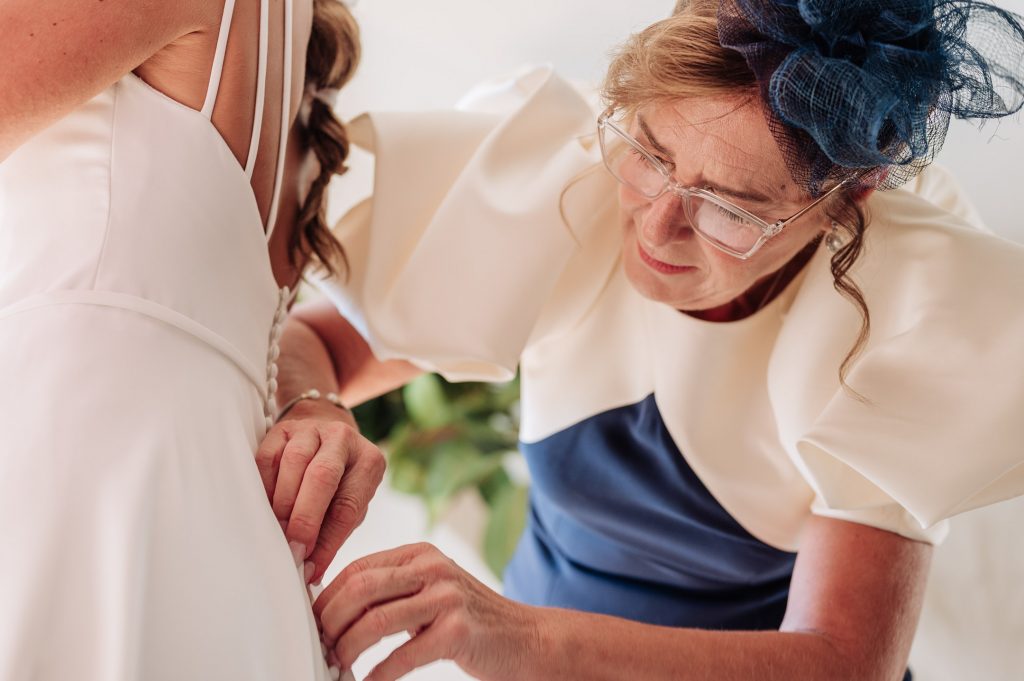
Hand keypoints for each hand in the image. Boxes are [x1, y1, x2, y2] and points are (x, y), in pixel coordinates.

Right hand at [255, 400, 385, 584]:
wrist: (324, 435)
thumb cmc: (340, 482)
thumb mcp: (348, 507)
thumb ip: (333, 533)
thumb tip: (309, 570)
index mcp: (369, 462)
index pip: (348, 505)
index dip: (328, 539)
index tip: (310, 565)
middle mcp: (344, 439)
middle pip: (323, 476)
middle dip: (305, 518)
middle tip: (292, 549)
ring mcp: (312, 430)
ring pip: (294, 462)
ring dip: (283, 503)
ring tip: (277, 530)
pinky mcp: (283, 429)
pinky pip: (268, 457)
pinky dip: (263, 486)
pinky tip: (263, 507)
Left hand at [314, 543, 540, 680]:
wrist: (526, 638)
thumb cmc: (470, 619)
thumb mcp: (431, 590)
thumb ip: (392, 589)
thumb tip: (332, 609)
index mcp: (421, 553)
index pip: (358, 567)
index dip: (327, 596)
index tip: (311, 622)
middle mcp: (433, 568)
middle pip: (360, 589)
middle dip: (329, 621)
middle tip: (320, 646)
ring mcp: (447, 598)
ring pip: (375, 621)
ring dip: (347, 649)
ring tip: (336, 665)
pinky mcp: (458, 632)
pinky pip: (403, 656)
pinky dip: (378, 675)